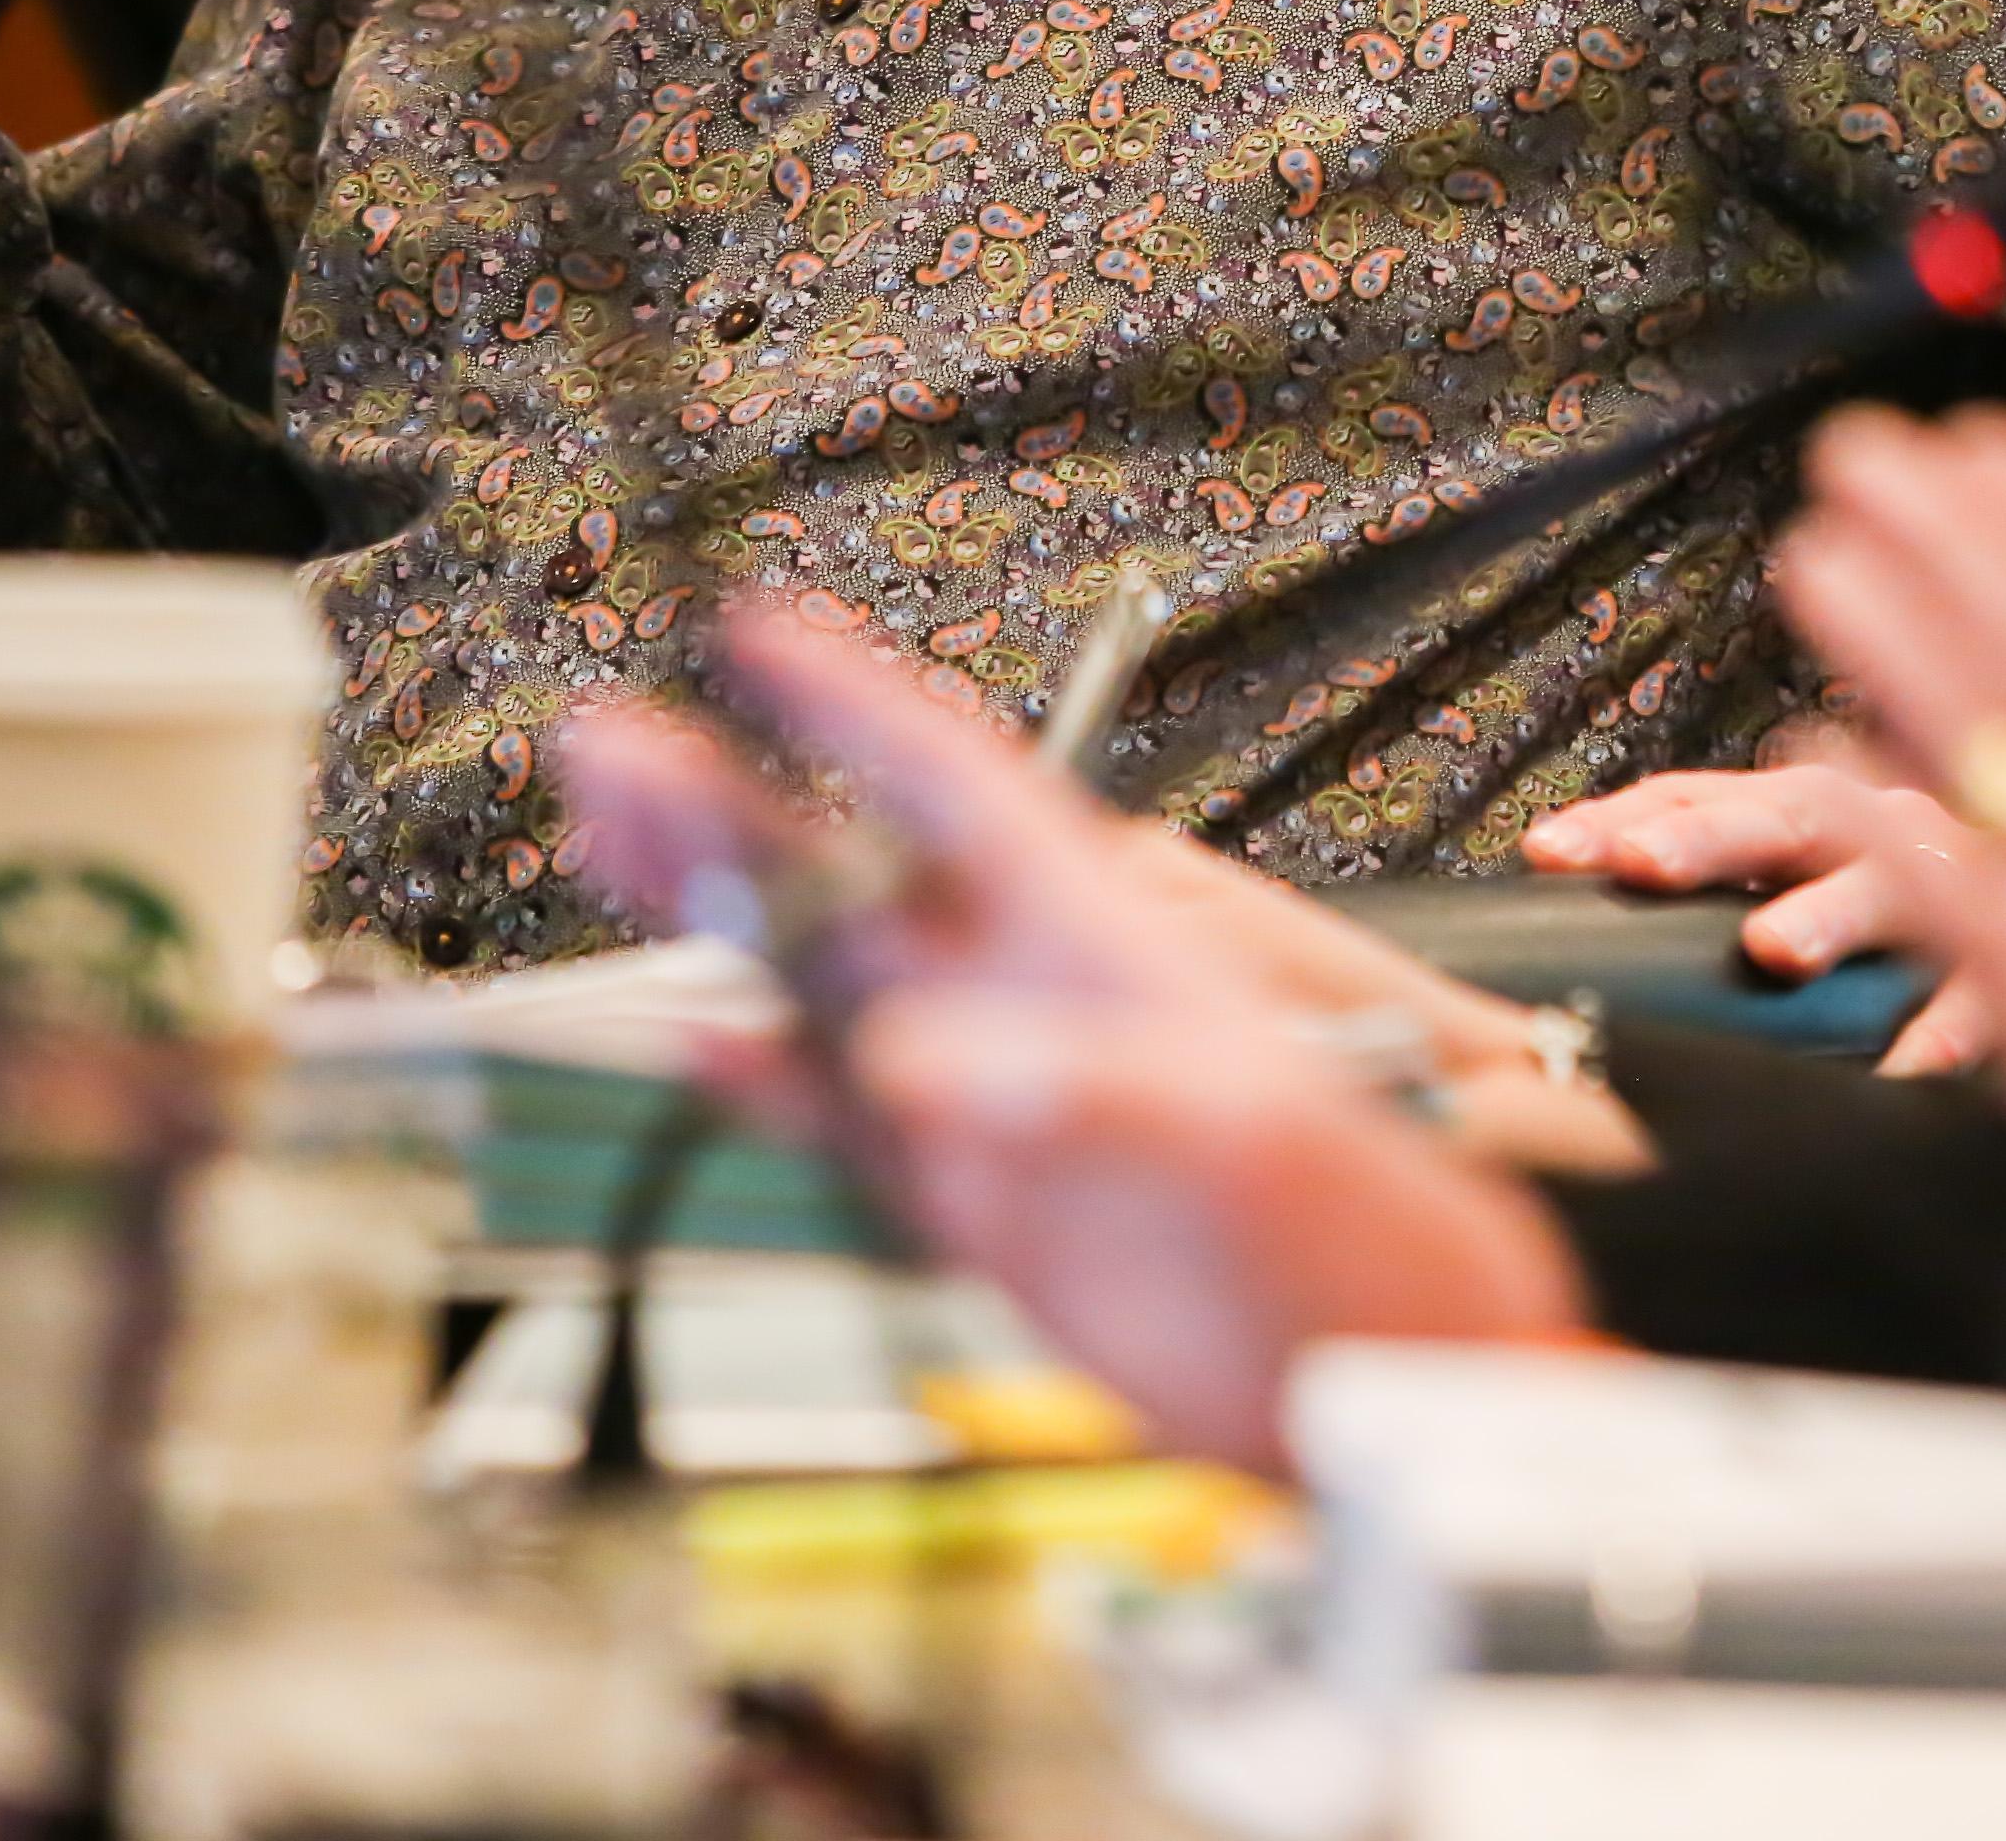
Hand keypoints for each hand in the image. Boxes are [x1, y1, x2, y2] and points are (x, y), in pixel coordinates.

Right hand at [561, 606, 1591, 1471]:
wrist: (1397, 1375)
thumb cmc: (1376, 1231)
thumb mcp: (1250, 1136)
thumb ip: (1093, 1092)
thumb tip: (926, 1062)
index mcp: (1105, 943)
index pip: (958, 790)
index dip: (856, 707)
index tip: (759, 630)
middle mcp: (1037, 1004)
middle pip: (854, 875)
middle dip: (731, 804)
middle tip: (608, 742)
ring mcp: (1001, 1102)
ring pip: (831, 985)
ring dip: (725, 918)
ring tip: (612, 840)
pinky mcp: (986, 1207)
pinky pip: (850, 1129)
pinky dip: (771, 1086)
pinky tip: (699, 1042)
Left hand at [1526, 765, 2003, 1074]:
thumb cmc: (1901, 904)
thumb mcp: (1804, 879)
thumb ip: (1707, 882)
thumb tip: (1560, 891)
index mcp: (1812, 809)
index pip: (1703, 796)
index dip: (1627, 818)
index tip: (1548, 853)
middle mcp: (1880, 829)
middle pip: (1794, 814)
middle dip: (1716, 835)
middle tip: (1643, 865)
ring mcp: (1953, 891)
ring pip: (1890, 888)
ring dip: (1831, 913)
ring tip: (1773, 948)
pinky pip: (1982, 996)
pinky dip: (1943, 1027)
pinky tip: (1905, 1065)